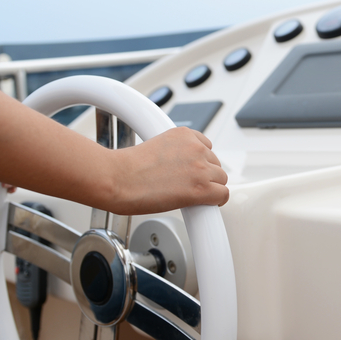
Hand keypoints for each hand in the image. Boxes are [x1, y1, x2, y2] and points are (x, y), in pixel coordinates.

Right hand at [101, 127, 228, 215]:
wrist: (117, 179)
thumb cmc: (126, 168)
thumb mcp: (155, 147)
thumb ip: (174, 153)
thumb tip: (180, 169)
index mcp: (183, 134)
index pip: (206, 147)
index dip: (199, 162)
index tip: (192, 171)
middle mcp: (195, 147)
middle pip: (215, 164)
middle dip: (204, 175)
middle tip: (188, 186)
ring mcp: (200, 167)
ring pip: (220, 180)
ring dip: (209, 188)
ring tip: (191, 195)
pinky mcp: (201, 188)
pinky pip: (223, 195)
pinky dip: (216, 202)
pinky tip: (205, 205)